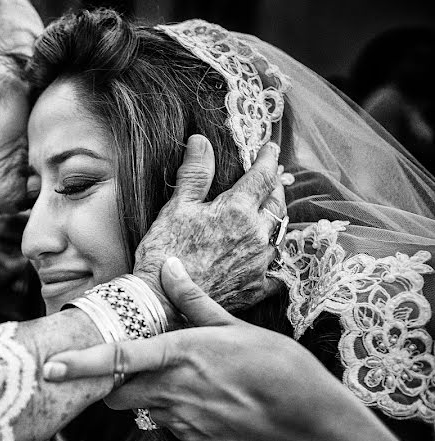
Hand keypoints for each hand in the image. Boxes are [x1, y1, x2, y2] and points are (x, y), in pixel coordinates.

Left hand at [43, 257, 355, 440]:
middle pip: (116, 394)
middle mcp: (173, 390)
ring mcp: (181, 420)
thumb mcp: (233, 325)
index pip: (117, 359)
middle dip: (111, 383)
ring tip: (182, 380)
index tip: (50, 369)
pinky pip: (166, 424)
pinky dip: (172, 412)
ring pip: (140, 410)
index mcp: (179, 354)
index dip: (80, 365)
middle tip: (128, 367)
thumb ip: (192, 300)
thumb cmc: (275, 364)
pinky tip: (203, 400)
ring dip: (145, 396)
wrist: (306, 419)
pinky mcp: (192, 439)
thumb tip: (168, 266)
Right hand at [132, 134, 285, 313]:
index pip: (262, 176)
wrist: (162, 300)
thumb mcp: (176, 207)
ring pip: (279, 234)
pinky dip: (276, 259)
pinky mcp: (255, 288)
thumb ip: (195, 174)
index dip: (268, 159)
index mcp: (238, 210)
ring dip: (275, 220)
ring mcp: (260, 264)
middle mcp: (257, 235)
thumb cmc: (165, 252)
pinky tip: (270, 258)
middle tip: (270, 180)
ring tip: (268, 214)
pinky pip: (277, 270)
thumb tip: (201, 141)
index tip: (270, 148)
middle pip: (277, 203)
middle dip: (275, 188)